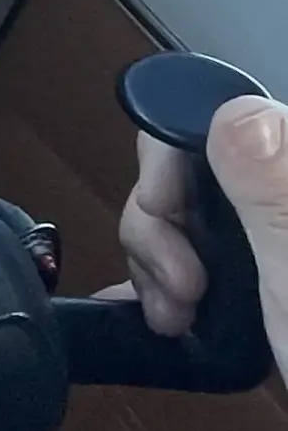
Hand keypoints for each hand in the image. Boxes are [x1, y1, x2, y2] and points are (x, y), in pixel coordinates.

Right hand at [112, 92, 287, 375]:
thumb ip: (278, 194)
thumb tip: (238, 112)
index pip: (223, 114)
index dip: (173, 160)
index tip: (169, 222)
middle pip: (198, 162)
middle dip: (163, 223)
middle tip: (177, 292)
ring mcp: (284, 235)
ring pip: (193, 210)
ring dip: (161, 260)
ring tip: (173, 318)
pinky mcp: (277, 273)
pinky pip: (208, 250)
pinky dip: (171, 274)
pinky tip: (156, 309)